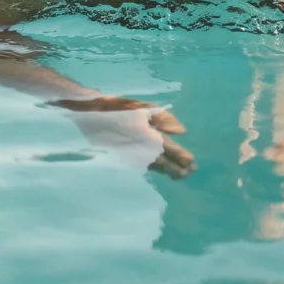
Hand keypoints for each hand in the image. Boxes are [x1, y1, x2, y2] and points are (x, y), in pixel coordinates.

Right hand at [54, 96, 193, 178]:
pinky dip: (154, 168)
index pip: (170, 150)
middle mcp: (141, 149)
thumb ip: (165, 118)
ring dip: (167, 170)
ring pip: (154, 166)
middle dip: (177, 169)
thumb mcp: (144, 108)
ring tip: (179, 175)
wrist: (91, 113)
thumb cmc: (119, 108)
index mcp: (148, 136)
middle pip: (164, 163)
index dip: (182, 158)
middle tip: (189, 173)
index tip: (192, 163)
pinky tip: (159, 168)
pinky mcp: (123, 157)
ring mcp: (132, 155)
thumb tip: (181, 132)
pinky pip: (143, 165)